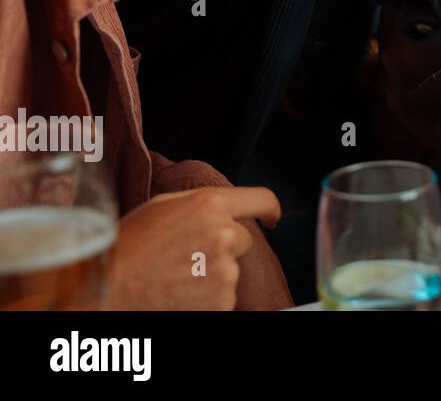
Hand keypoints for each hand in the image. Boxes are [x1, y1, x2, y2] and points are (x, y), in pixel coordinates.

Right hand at [107, 186, 280, 309]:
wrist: (110, 288)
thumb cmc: (129, 246)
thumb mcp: (163, 205)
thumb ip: (200, 200)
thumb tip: (224, 204)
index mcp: (210, 205)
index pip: (262, 199)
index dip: (271, 208)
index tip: (272, 216)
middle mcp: (223, 234)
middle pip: (243, 238)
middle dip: (224, 245)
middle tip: (188, 254)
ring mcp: (225, 269)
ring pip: (231, 268)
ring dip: (212, 271)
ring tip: (177, 273)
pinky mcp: (222, 298)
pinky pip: (223, 293)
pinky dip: (207, 294)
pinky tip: (180, 289)